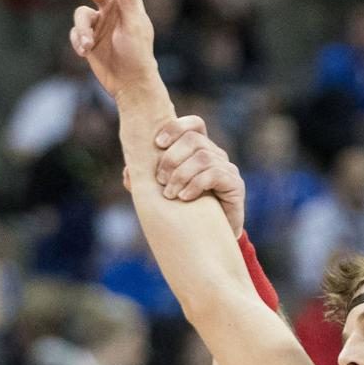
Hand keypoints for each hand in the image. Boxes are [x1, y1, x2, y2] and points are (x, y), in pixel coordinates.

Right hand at [56, 0, 158, 99]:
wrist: (129, 85)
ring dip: (79, 31)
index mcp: (127, 1)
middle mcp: (112, 9)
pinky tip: (85, 53)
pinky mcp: (89, 40)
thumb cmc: (138, 55)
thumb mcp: (135, 25)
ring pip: (79, 16)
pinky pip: (75, 33)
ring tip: (86, 47)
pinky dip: (77, 41)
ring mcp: (100, 25)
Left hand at [148, 114, 245, 235]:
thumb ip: (147, 182)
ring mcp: (227, 168)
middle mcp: (215, 154)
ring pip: (202, 157)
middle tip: (160, 179)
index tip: (157, 143)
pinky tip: (184, 198)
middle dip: (171, 158)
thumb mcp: (163, 194)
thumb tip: (128, 172)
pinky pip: (214, 174)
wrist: (209, 240)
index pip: (194, 124)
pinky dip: (195, 185)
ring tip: (170, 194)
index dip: (176, 127)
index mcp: (200, 150)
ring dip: (180, 175)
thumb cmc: (185, 212)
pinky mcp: (235, 184)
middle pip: (194, 139)